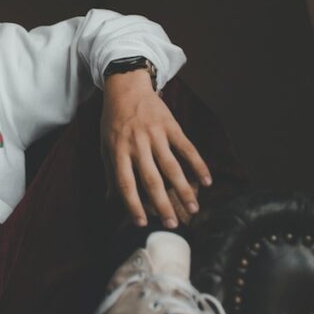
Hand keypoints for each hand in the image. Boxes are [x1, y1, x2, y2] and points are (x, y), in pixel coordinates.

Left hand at [100, 71, 212, 227]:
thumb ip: (110, 172)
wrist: (126, 87)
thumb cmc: (113, 121)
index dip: (133, 205)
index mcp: (118, 151)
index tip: (142, 224)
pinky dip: (198, 164)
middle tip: (173, 225)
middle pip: (151, 180)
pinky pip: (187, 148)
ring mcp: (155, 135)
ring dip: (184, 190)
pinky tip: (207, 180)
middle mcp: (137, 144)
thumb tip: (110, 200)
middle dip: (163, 204)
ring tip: (193, 208)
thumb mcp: (105, 145)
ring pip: (172, 167)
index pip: (125, 184)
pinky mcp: (171, 126)